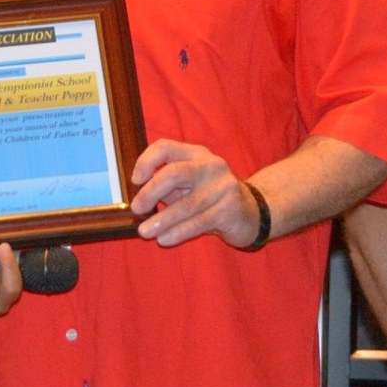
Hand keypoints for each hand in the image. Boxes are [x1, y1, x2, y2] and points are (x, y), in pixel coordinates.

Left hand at [130, 139, 258, 247]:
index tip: (135, 181)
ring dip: (162, 220)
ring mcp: (223, 186)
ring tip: (145, 232)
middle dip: (151, 192)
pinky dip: (178, 232)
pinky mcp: (230, 209)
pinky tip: (164, 239)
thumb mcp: (188, 185)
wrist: (251, 212)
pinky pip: (198, 223)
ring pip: (186, 204)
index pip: (165, 147)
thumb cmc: (210, 198)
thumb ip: (167, 186)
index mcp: (195, 154)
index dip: (146, 161)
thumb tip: (138, 198)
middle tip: (137, 208)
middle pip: (174, 173)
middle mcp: (210, 165)